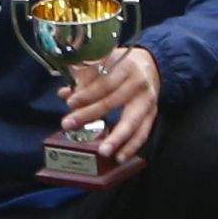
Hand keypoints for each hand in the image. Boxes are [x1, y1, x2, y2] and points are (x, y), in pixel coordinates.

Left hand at [56, 48, 161, 173]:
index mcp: (126, 67)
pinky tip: (119, 156)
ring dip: (117, 138)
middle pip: (113, 101)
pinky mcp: (152, 114)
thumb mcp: (105, 62)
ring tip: (103, 151)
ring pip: (132, 122)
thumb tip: (65, 94)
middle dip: (89, 115)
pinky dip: (132, 146)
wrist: (151, 64)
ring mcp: (148, 101)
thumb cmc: (121, 64)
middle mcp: (138, 84)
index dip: (86, 93)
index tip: (70, 103)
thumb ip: (85, 77)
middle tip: (69, 125)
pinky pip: (143, 133)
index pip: (104, 83)